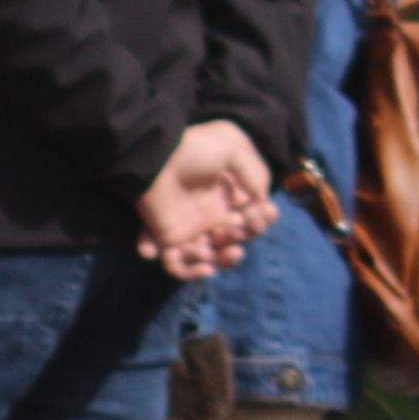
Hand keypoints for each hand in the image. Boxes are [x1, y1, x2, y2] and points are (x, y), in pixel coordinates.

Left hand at [132, 119, 275, 279]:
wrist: (156, 154)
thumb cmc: (194, 147)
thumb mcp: (234, 147)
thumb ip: (254, 173)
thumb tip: (262, 200)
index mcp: (230, 197)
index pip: (254, 219)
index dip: (262, 221)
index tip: (261, 211)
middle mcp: (212, 216)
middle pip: (236, 241)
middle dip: (245, 236)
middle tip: (235, 223)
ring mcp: (190, 229)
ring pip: (212, 258)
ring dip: (223, 259)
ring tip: (224, 248)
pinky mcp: (167, 238)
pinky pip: (176, 266)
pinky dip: (188, 272)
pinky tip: (204, 267)